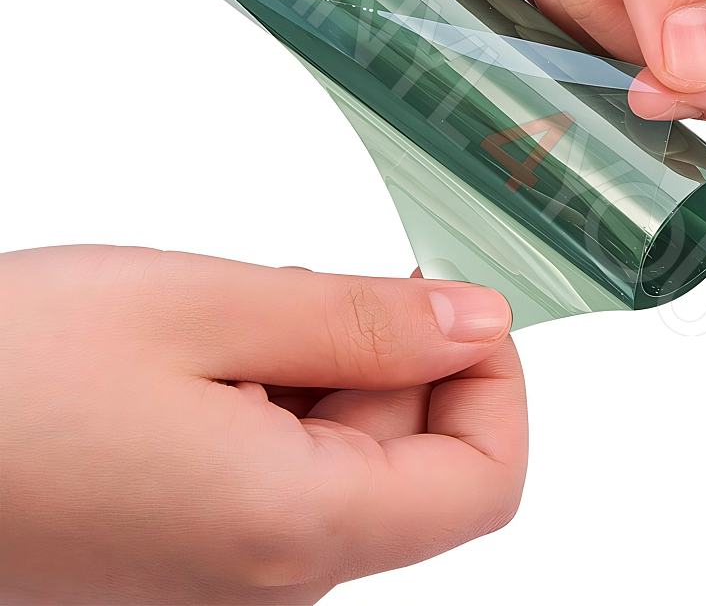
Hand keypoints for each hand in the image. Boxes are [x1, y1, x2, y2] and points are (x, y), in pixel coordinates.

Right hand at [0, 246, 524, 603]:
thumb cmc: (2, 378)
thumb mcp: (209, 310)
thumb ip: (366, 322)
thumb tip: (478, 324)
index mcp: (295, 527)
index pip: (485, 481)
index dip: (494, 381)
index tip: (456, 306)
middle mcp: (272, 574)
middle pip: (414, 453)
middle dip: (380, 352)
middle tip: (290, 294)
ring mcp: (228, 566)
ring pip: (346, 445)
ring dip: (317, 362)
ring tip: (223, 321)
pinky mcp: (191, 541)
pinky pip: (283, 458)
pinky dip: (271, 388)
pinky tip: (201, 352)